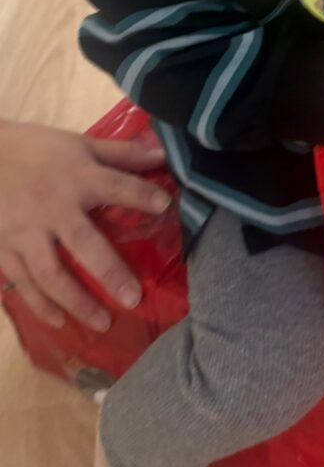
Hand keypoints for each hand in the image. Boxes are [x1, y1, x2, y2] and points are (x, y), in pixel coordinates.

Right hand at [0, 120, 168, 331]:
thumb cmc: (38, 150)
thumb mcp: (81, 143)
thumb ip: (122, 153)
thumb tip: (163, 154)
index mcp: (77, 178)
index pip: (115, 186)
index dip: (140, 195)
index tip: (165, 205)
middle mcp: (53, 208)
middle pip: (83, 243)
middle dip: (109, 272)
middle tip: (132, 299)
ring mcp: (26, 233)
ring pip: (51, 274)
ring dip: (77, 302)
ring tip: (102, 323)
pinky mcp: (4, 249)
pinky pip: (23, 282)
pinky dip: (40, 305)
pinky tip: (59, 322)